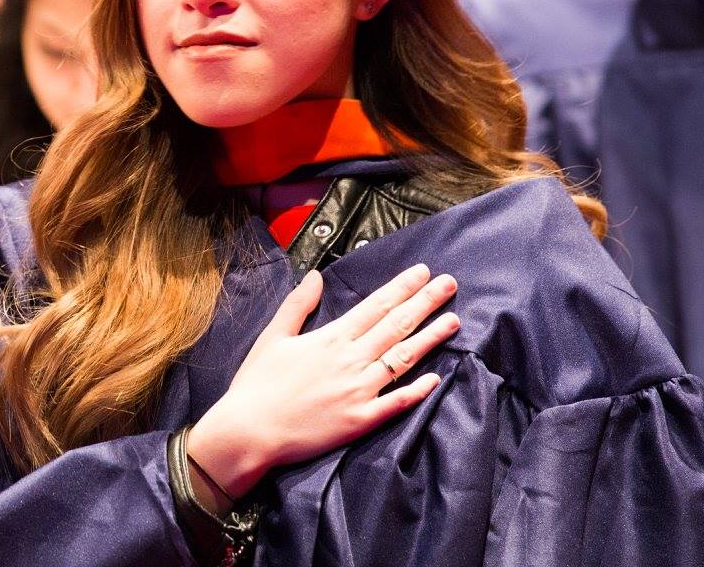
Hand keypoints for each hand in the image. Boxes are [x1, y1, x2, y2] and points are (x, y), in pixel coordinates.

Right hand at [187, 263, 457, 501]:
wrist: (250, 431)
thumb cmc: (257, 383)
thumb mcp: (273, 335)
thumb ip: (298, 304)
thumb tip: (316, 275)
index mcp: (331, 337)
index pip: (376, 305)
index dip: (402, 287)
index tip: (422, 271)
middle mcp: (351, 360)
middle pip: (396, 325)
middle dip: (426, 302)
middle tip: (450, 284)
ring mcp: (359, 391)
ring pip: (403, 359)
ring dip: (430, 339)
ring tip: (453, 321)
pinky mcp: (360, 420)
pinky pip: (396, 403)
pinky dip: (417, 390)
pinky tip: (436, 379)